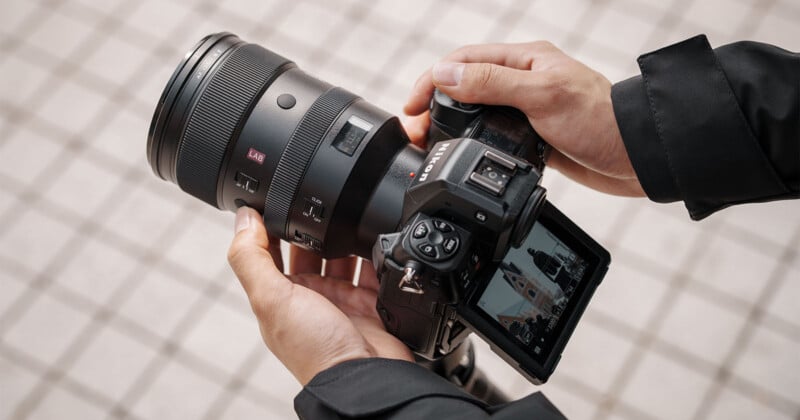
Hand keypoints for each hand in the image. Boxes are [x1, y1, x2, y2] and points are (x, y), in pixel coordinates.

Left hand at [228, 206, 412, 384]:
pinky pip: (375, 269)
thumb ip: (252, 258)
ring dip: (348, 238)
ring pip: (345, 256)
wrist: (365, 378)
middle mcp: (311, 296)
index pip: (274, 250)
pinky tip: (377, 240)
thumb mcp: (271, 300)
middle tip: (325, 205)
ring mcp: (343, 300)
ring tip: (353, 220)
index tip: (280, 196)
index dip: (275, 225)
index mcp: (281, 295)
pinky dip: (377, 254)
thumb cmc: (315, 350)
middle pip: (312, 249)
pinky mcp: (373, 303)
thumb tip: (242, 217)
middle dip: (318, 228)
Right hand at [403, 42, 644, 196]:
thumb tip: (446, 74)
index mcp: (524, 60)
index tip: (411, 107)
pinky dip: (470, 141)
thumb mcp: (542, 95)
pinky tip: (462, 154)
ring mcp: (526, 109)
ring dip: (449, 124)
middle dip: (434, 105)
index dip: (431, 81)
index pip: (463, 61)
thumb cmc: (600, 121)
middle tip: (415, 131)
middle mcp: (522, 80)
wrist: (636, 158)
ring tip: (429, 143)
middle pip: (463, 85)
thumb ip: (492, 83)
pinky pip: (491, 133)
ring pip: (474, 112)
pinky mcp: (532, 136)